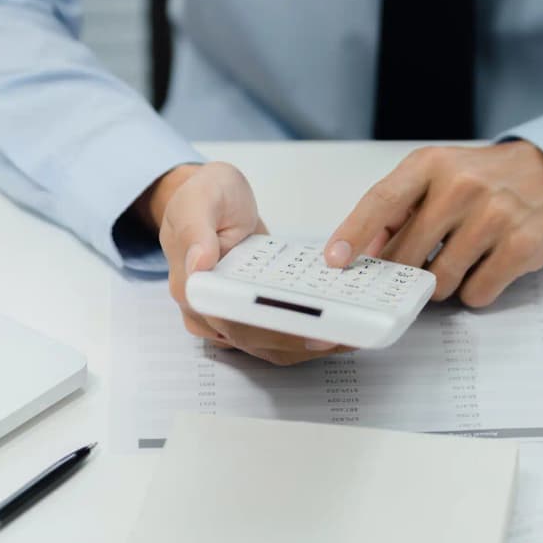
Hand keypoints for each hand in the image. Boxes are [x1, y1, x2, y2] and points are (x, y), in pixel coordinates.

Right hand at [139, 163, 349, 364]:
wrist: (213, 200)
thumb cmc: (204, 196)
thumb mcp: (199, 199)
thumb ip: (195, 230)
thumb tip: (198, 265)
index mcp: (192, 287)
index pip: (231, 321)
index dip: (272, 330)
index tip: (310, 330)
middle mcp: (208, 311)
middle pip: (255, 340)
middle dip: (301, 341)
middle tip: (343, 333)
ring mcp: (229, 317)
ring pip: (268, 346)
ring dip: (308, 346)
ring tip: (350, 336)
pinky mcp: (250, 315)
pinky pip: (277, 335)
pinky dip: (307, 337)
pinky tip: (338, 330)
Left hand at [323, 141, 542, 306]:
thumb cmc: (481, 180)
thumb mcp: (435, 178)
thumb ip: (396, 211)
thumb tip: (359, 253)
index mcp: (430, 165)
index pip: (381, 201)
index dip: (353, 234)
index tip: (335, 262)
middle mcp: (462, 185)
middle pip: (408, 255)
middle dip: (407, 271)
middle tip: (423, 263)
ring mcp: (494, 214)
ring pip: (441, 281)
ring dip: (443, 284)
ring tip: (462, 259)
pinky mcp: (522, 244)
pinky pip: (477, 292)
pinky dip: (476, 290)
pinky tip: (487, 266)